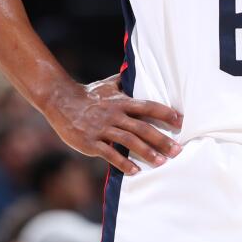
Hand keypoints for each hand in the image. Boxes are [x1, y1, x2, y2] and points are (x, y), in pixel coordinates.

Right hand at [44, 74, 182, 174]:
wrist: (60, 101)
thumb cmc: (89, 94)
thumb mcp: (108, 85)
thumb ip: (124, 81)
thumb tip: (136, 69)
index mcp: (121, 101)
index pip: (147, 106)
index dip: (165, 113)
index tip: (180, 121)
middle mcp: (114, 114)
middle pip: (142, 127)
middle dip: (161, 139)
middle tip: (178, 150)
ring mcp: (102, 129)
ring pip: (128, 141)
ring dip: (146, 152)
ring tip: (161, 162)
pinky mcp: (90, 142)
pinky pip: (109, 154)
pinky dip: (123, 163)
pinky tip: (135, 171)